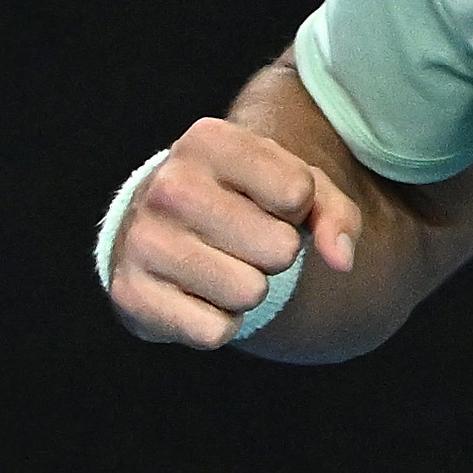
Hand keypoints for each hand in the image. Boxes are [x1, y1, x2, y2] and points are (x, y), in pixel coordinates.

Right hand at [104, 117, 362, 349]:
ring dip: (249, 289)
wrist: (163, 227)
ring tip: (221, 263)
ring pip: (250, 293)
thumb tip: (342, 260)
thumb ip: (336, 214)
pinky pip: (216, 331)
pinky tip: (197, 292)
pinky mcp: (131, 294)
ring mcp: (142, 240)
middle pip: (280, 249)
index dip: (297, 206)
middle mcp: (167, 185)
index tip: (270, 200)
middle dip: (276, 252)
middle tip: (245, 239)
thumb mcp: (296, 188)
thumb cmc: (245, 200)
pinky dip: (220, 323)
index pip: (297, 193)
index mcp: (208, 141)